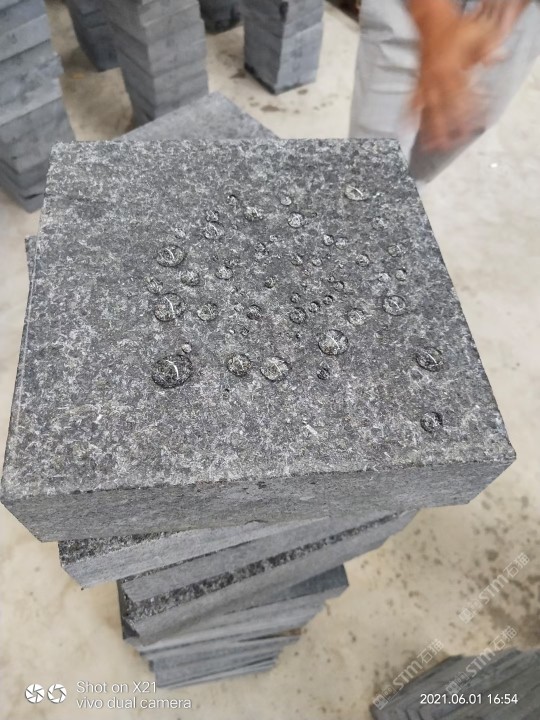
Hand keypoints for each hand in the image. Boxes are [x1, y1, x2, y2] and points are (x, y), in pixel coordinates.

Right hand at [411, 0, 527, 150]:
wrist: (432, 21)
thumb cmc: (456, 28)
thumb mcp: (476, 33)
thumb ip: (485, 49)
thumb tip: (496, 59)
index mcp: (450, 69)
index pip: (462, 95)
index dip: (469, 111)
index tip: (475, 126)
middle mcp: (436, 79)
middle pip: (443, 108)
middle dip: (446, 128)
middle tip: (450, 145)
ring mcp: (425, 83)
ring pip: (427, 109)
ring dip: (428, 128)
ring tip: (430, 147)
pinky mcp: (418, 83)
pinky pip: (411, 101)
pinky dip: (408, 115)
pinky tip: (405, 129)